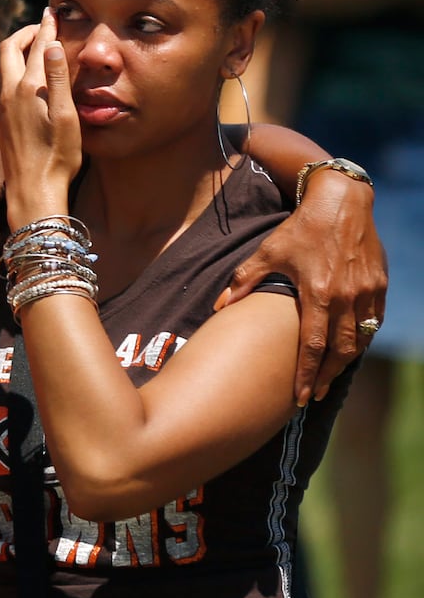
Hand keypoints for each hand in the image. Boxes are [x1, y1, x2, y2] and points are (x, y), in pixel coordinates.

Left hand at [0, 8, 80, 226]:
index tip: (53, 13)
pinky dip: (14, 67)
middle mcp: (8, 93)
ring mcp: (1, 107)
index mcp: (27, 88)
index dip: (46, 27)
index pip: (37, 46)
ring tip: (36, 45)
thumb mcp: (66, 116)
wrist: (32, 190)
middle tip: (43, 26)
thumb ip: (59, 78)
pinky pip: (2, 82)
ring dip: (18, 50)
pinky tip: (27, 75)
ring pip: (3, 65)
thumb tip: (52, 44)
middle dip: (26, 33)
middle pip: (10, 49)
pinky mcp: (1, 119)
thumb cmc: (57, 156)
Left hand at [222, 171, 385, 404]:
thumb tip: (219, 306)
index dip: (306, 374)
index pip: (312, 346)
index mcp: (318, 292)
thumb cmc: (301, 227)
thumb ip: (244, 280)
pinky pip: (373, 322)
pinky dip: (362, 339)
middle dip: (326, 377)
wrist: (342, 201)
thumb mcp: (268, 251)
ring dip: (344, 363)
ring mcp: (367, 292)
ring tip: (329, 378)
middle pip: (339, 351)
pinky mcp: (379, 285)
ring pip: (359, 340)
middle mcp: (347, 297)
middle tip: (314, 395)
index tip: (300, 396)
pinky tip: (349, 349)